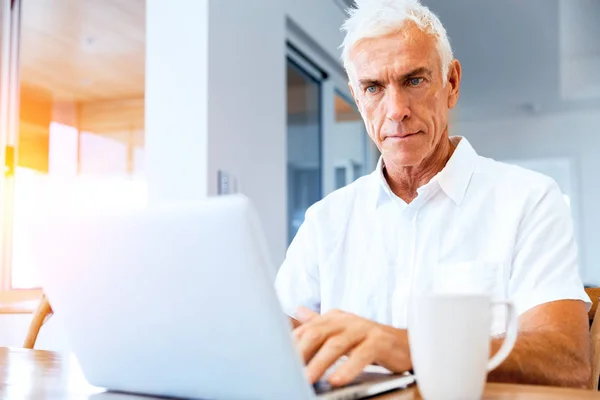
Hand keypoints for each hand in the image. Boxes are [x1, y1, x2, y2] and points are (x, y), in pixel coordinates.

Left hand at [293, 307, 411, 385]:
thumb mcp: (341, 330)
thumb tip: (297, 311)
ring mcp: (363, 329)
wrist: (405, 343)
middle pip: (317, 333)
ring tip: (307, 380)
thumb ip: (319, 323)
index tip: (278, 361)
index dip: (291, 345)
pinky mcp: (379, 342)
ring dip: (320, 363)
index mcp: (333, 317)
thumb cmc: (368, 339)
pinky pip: (362, 355)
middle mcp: (346, 320)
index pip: (306, 330)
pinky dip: (348, 368)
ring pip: (336, 344)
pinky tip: (337, 380)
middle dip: (300, 353)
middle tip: (287, 370)